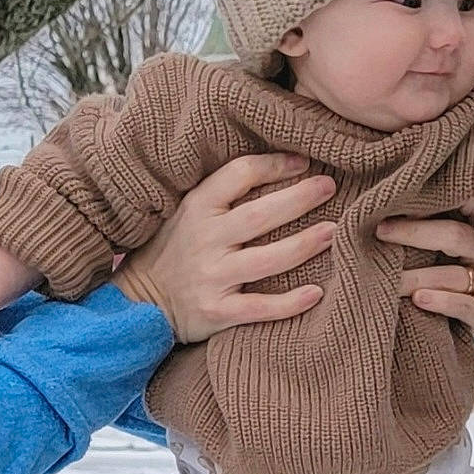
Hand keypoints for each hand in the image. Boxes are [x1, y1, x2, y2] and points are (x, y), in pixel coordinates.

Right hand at [114, 153, 335, 342]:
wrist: (139, 301)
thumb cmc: (174, 249)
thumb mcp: (188, 212)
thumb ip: (223, 193)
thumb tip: (282, 165)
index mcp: (197, 207)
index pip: (238, 175)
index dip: (274, 165)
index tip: (305, 161)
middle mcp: (204, 240)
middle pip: (259, 215)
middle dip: (299, 199)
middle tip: (330, 186)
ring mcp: (211, 277)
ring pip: (266, 260)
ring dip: (304, 245)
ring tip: (333, 232)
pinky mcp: (217, 312)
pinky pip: (260, 307)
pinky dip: (289, 303)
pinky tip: (317, 293)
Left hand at [376, 196, 473, 332]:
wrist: (462, 318)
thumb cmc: (439, 268)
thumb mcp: (439, 242)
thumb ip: (424, 222)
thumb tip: (381, 208)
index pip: (471, 201)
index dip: (444, 197)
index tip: (406, 195)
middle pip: (456, 235)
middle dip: (415, 232)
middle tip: (380, 231)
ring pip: (454, 275)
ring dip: (416, 277)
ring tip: (390, 280)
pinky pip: (463, 305)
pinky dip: (440, 301)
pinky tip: (418, 299)